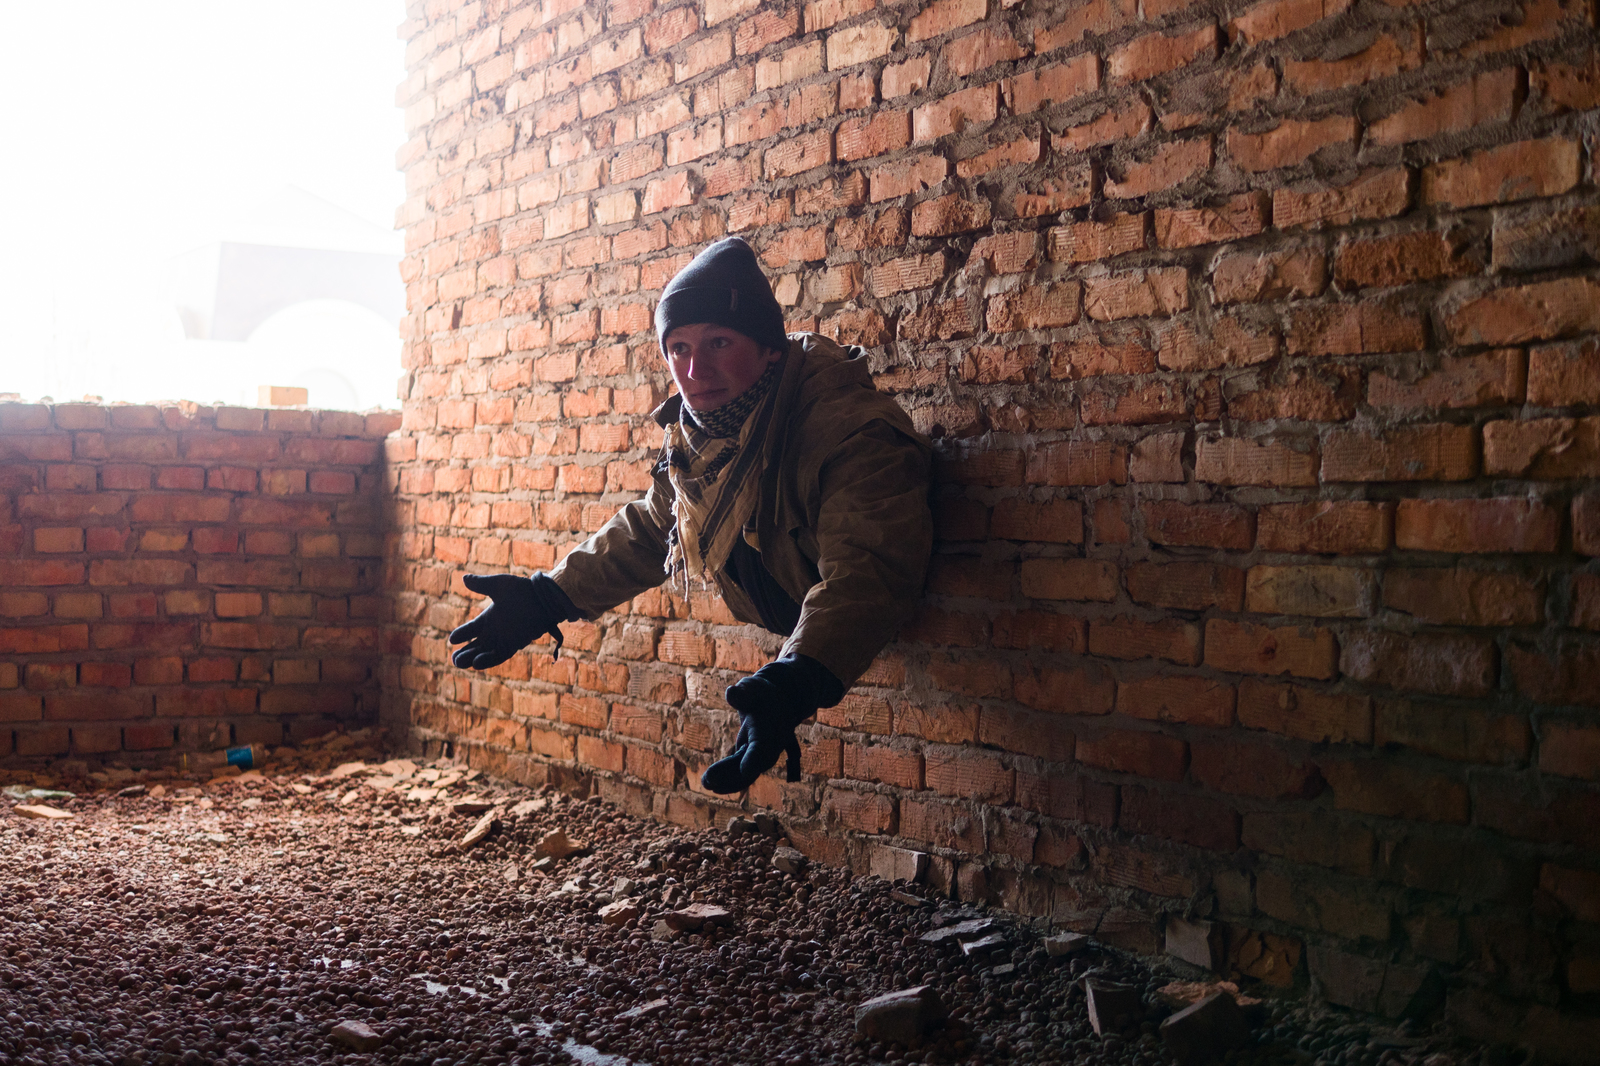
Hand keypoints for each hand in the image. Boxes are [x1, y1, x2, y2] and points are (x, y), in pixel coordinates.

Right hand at [448, 573, 580, 669]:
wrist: (544, 597)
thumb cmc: (523, 589)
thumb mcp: (499, 585)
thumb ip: (482, 584)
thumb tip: (464, 578)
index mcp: (489, 617)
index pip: (471, 629)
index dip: (462, 634)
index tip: (451, 639)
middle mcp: (496, 631)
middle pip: (476, 645)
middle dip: (464, 653)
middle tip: (454, 660)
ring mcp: (505, 639)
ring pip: (486, 653)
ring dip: (473, 658)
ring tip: (459, 663)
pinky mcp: (516, 644)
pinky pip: (500, 656)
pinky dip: (488, 660)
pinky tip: (476, 663)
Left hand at [700, 655, 843, 793]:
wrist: (776, 702)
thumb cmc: (760, 692)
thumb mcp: (753, 687)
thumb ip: (744, 692)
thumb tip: (731, 692)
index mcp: (771, 728)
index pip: (764, 746)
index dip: (755, 758)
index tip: (745, 770)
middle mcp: (771, 746)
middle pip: (754, 765)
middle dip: (733, 775)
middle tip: (708, 780)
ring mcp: (764, 755)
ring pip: (748, 774)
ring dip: (728, 782)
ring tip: (706, 784)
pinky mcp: (754, 759)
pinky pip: (743, 774)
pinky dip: (729, 781)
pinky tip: (711, 785)